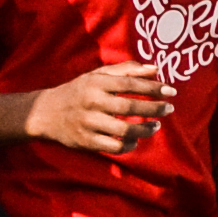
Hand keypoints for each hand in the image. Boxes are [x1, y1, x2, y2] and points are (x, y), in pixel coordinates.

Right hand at [23, 63, 172, 154]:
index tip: (171, 91)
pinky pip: (116, 147)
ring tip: (156, 126)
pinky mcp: (86, 141)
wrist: (45, 113)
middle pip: (129, 107)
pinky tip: (135, 140)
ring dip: (146, 130)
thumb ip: (126, 70)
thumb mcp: (96, 75)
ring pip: (125, 130)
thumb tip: (155, 69)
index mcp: (94, 83)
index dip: (152, 88)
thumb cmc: (78, 91)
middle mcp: (91, 102)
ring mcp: (88, 123)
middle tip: (169, 108)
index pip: (128, 84)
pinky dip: (130, 145)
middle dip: (154, 109)